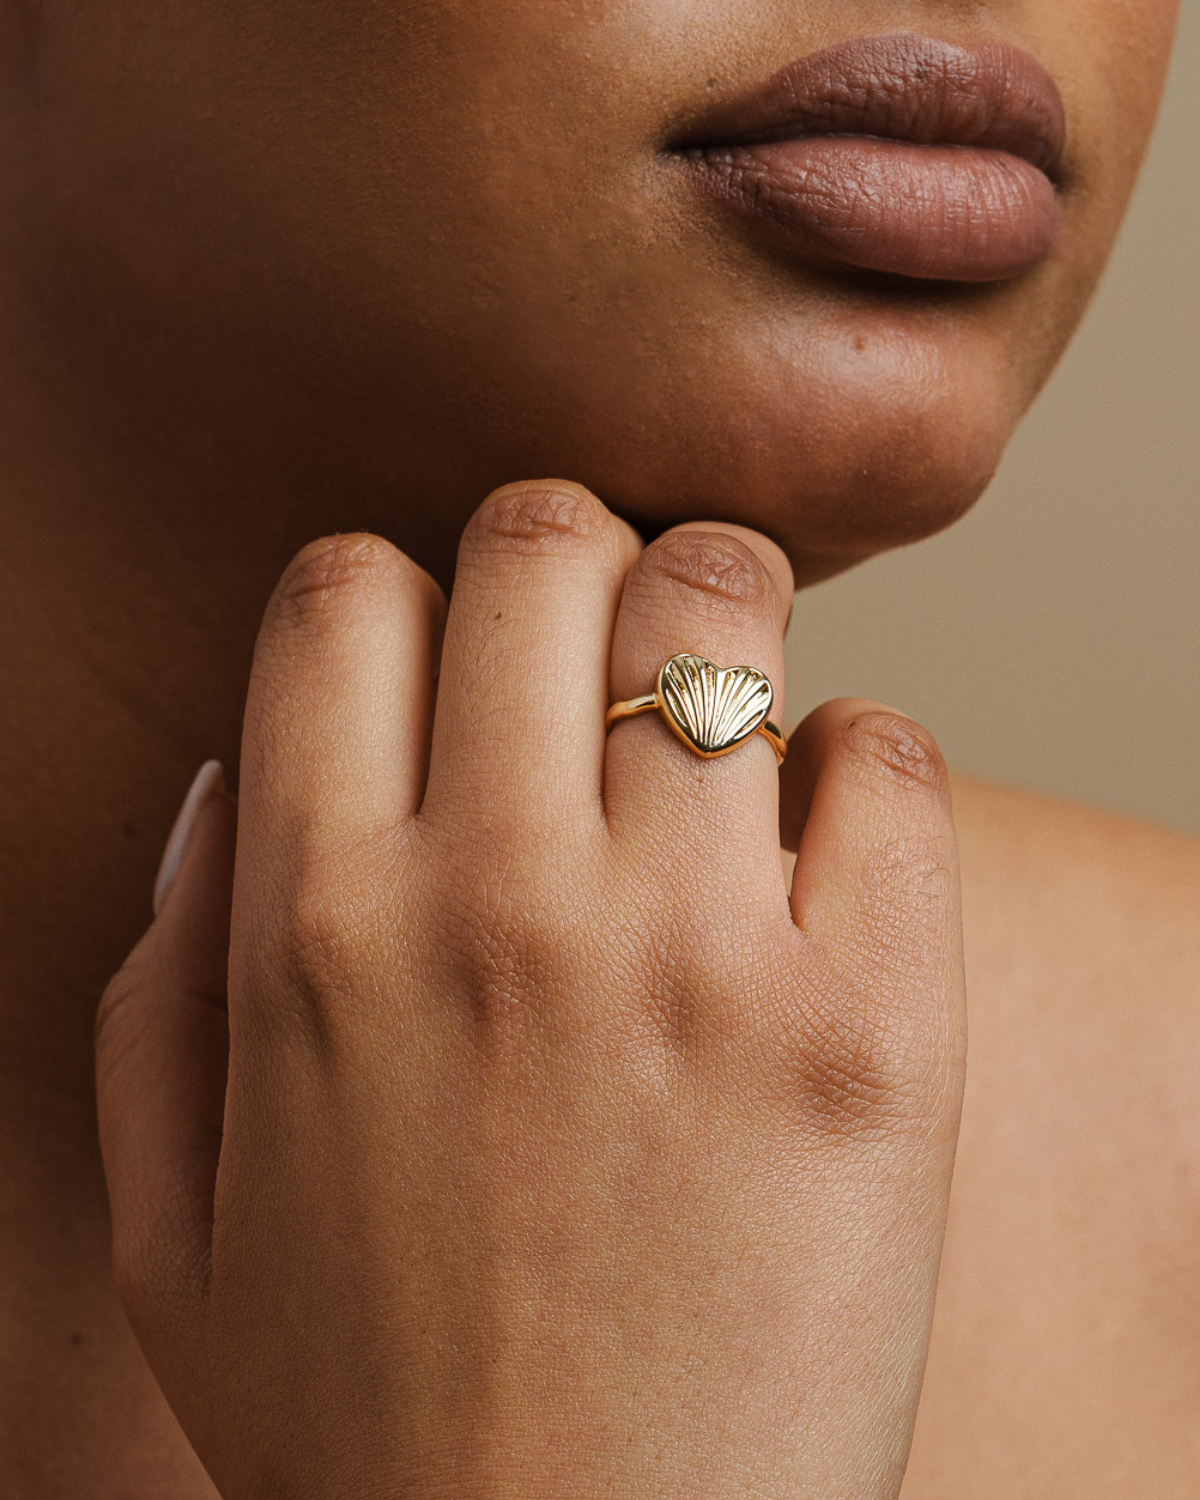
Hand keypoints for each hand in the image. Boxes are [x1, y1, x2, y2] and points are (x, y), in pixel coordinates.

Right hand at [96, 481, 964, 1498]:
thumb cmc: (373, 1420)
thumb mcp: (171, 1220)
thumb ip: (158, 975)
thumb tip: (232, 781)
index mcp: (313, 930)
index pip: (345, 595)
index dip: (392, 595)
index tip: (442, 661)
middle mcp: (499, 903)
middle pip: (542, 541)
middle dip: (562, 555)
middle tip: (590, 650)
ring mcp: (695, 955)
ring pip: (718, 597)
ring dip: (716, 605)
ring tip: (717, 696)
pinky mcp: (873, 1024)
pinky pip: (886, 758)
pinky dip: (861, 758)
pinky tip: (820, 833)